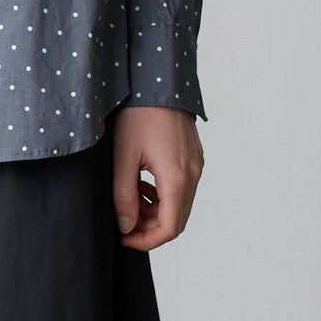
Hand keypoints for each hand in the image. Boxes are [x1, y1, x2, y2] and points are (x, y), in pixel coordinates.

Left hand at [112, 105, 203, 250]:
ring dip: (155, 210)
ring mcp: (196, 165)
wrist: (158, 80)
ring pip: (180, 204)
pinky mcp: (194, 156)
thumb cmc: (138, 114)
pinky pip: (182, 187)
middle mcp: (193, 175)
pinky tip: (142, 183)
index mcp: (177, 178)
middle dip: (149, 228)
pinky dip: (163, 194)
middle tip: (124, 222)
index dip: (146, 241)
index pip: (169, 229)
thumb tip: (126, 227)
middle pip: (176, 220)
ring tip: (130, 197)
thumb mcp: (124, 157)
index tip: (124, 238)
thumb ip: (124, 196)